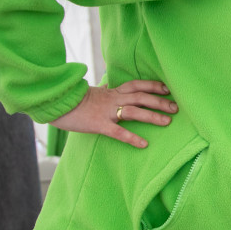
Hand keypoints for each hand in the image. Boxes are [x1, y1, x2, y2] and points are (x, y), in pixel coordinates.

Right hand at [50, 81, 176, 148]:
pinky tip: (143, 144)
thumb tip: (121, 95)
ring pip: (133, 111)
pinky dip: (131, 138)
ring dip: (152, 116)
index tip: (167, 88)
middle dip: (159, 101)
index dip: (152, 85)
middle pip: (140, 97)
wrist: (54, 104)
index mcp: (112, 91)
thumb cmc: (75, 102)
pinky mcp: (98, 124)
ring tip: (167, 122)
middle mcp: (112, 99)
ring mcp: (106, 111)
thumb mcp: (96, 94)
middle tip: (176, 107)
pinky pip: (117, 132)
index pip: (136, 85)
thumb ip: (110, 94)